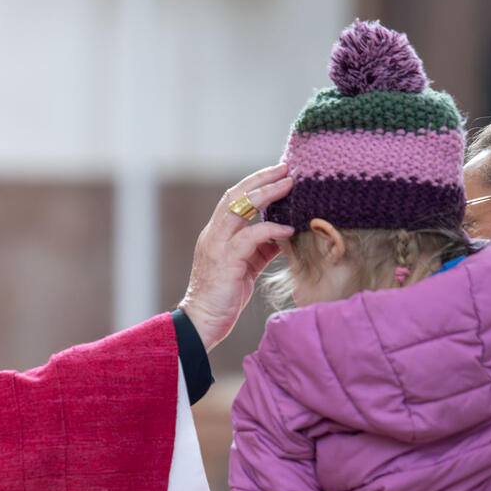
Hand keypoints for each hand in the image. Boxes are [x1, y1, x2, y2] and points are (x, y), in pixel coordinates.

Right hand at [179, 164, 295, 351]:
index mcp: (216, 234)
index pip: (234, 198)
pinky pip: (250, 236)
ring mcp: (217, 245)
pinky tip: (288, 228)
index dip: (255, 183)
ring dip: (266, 193)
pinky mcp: (225, 260)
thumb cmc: (224, 297)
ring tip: (289, 184)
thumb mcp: (246, 267)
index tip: (278, 172)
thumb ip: (261, 248)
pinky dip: (270, 229)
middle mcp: (214, 234)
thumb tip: (284, 234)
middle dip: (262, 178)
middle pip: (236, 194)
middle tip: (286, 167)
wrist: (202, 322)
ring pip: (240, 207)